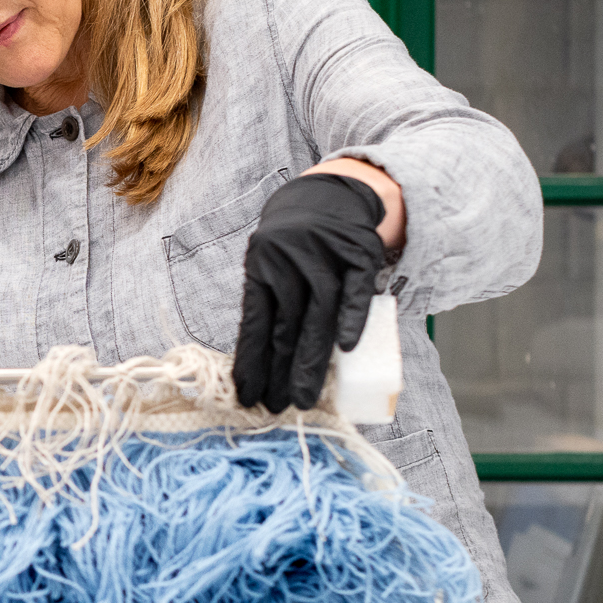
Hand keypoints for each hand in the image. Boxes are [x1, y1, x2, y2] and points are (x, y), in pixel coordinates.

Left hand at [233, 173, 387, 413]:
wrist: (332, 194)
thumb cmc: (300, 247)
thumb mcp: (275, 268)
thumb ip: (273, 308)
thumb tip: (266, 369)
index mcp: (261, 269)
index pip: (253, 322)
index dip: (250, 361)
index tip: (246, 397)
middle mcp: (287, 261)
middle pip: (285, 324)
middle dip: (279, 371)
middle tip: (277, 407)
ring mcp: (323, 255)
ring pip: (317, 313)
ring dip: (311, 359)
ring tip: (306, 396)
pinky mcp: (357, 252)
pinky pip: (355, 289)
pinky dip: (352, 317)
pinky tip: (346, 347)